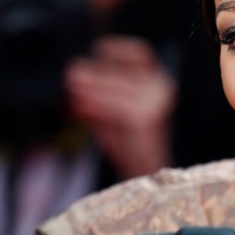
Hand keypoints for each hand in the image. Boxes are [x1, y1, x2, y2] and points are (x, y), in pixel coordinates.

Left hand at [65, 34, 175, 178]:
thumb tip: (74, 84)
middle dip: (94, 75)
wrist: (148, 183)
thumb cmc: (128, 147)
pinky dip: (96, 107)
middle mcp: (164, 89)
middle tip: (70, 76)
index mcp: (158, 83)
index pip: (140, 55)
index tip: (95, 50)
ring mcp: (158, 104)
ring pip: (118, 89)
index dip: (117, 50)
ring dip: (92, 90)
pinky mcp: (147, 119)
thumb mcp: (111, 116)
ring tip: (71, 91)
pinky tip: (80, 107)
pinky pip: (116, 108)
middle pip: (124, 73)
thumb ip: (96, 99)